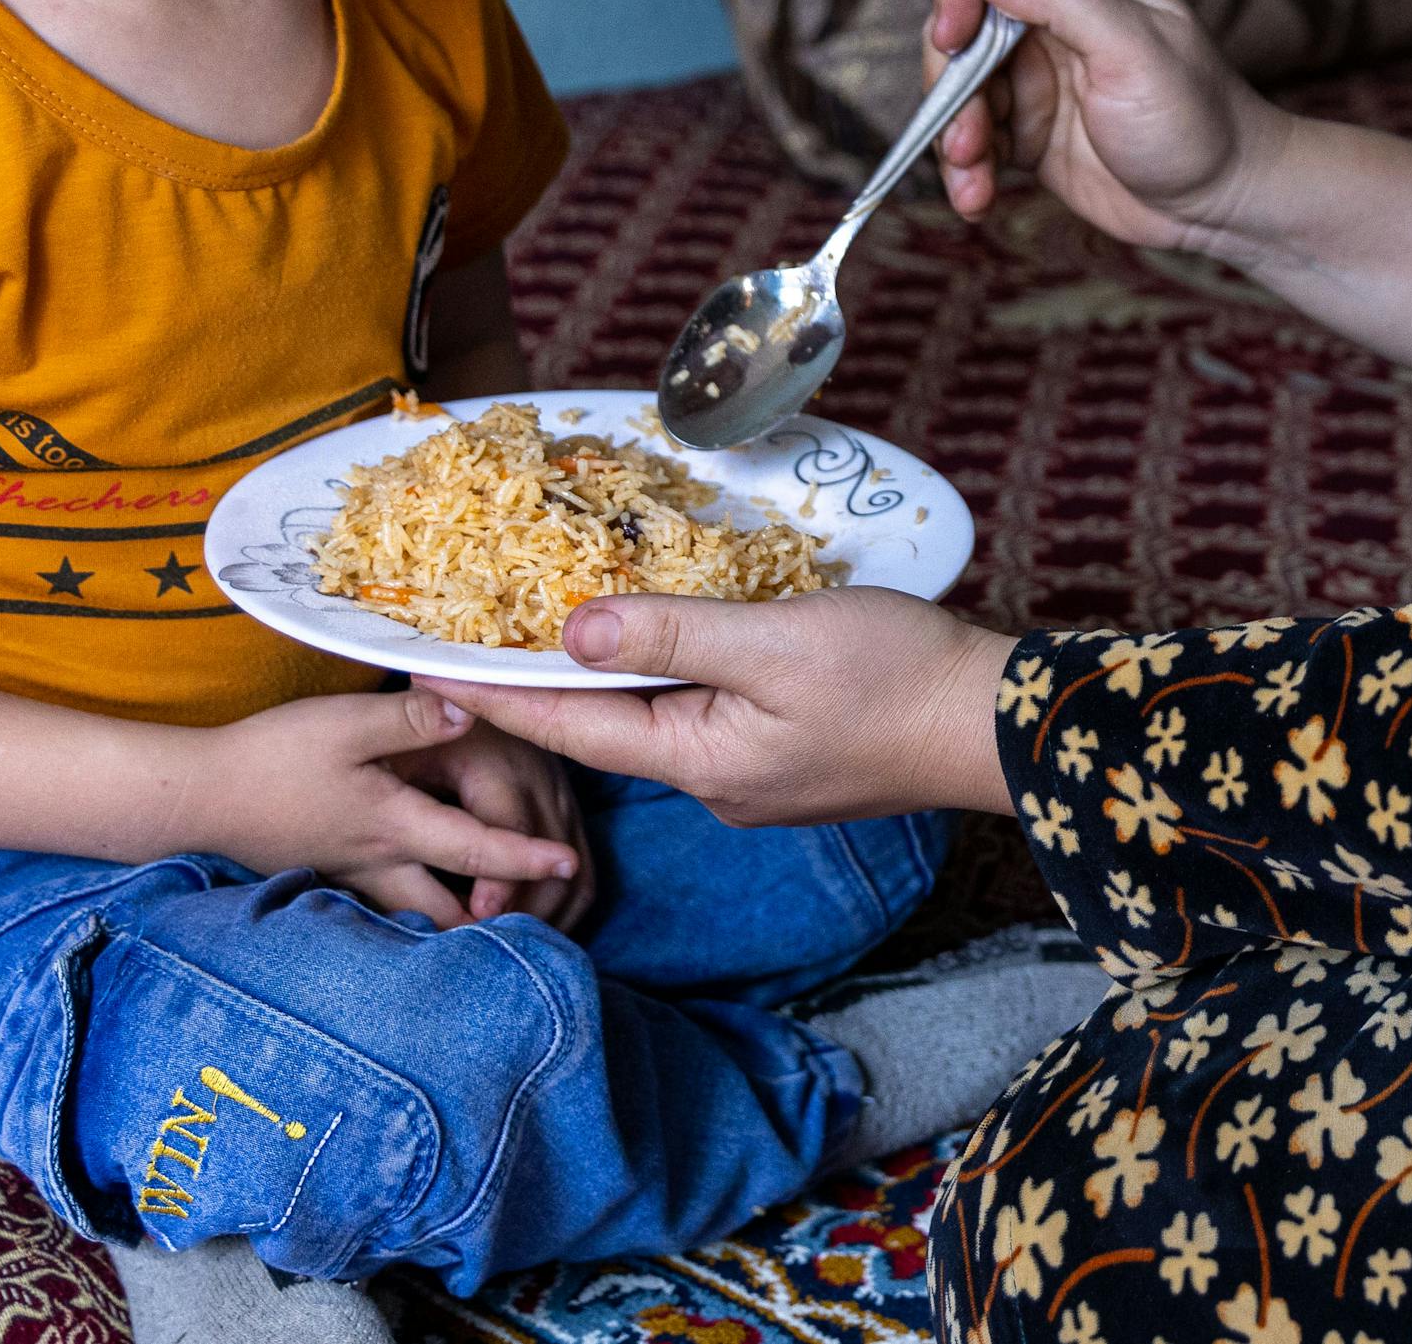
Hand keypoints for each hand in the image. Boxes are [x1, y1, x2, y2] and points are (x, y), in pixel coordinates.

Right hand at [197, 687, 582, 927]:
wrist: (198, 796)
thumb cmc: (271, 756)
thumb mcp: (342, 725)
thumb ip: (411, 719)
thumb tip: (473, 707)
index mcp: (394, 826)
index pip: (476, 850)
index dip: (527, 856)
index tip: (571, 864)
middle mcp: (381, 865)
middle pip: (453, 916)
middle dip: (498, 927)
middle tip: (544, 928)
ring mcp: (354, 880)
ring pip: (419, 922)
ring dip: (459, 930)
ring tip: (501, 929)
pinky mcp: (332, 879)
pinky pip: (388, 912)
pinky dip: (420, 919)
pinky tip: (437, 911)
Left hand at [424, 587, 1017, 828]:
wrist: (993, 725)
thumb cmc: (893, 680)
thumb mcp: (772, 643)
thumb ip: (669, 634)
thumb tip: (569, 629)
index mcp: (698, 762)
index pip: (567, 727)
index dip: (493, 693)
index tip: (417, 671)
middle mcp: (714, 783)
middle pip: (604, 729)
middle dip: (538, 684)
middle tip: (467, 640)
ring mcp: (754, 775)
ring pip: (656, 718)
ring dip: (604, 676)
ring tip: (545, 630)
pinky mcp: (789, 755)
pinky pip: (703, 713)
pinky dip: (666, 674)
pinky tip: (661, 640)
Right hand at [924, 0, 1291, 256]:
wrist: (1222, 203)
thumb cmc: (1197, 118)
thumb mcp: (1136, 49)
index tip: (953, 33)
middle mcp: (1050, 23)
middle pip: (960, 25)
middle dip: (949, 79)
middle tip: (962, 133)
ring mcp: (1034, 79)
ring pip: (958, 88)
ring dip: (952, 132)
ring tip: (971, 176)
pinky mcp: (1028, 133)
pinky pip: (972, 140)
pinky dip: (964, 169)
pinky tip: (976, 198)